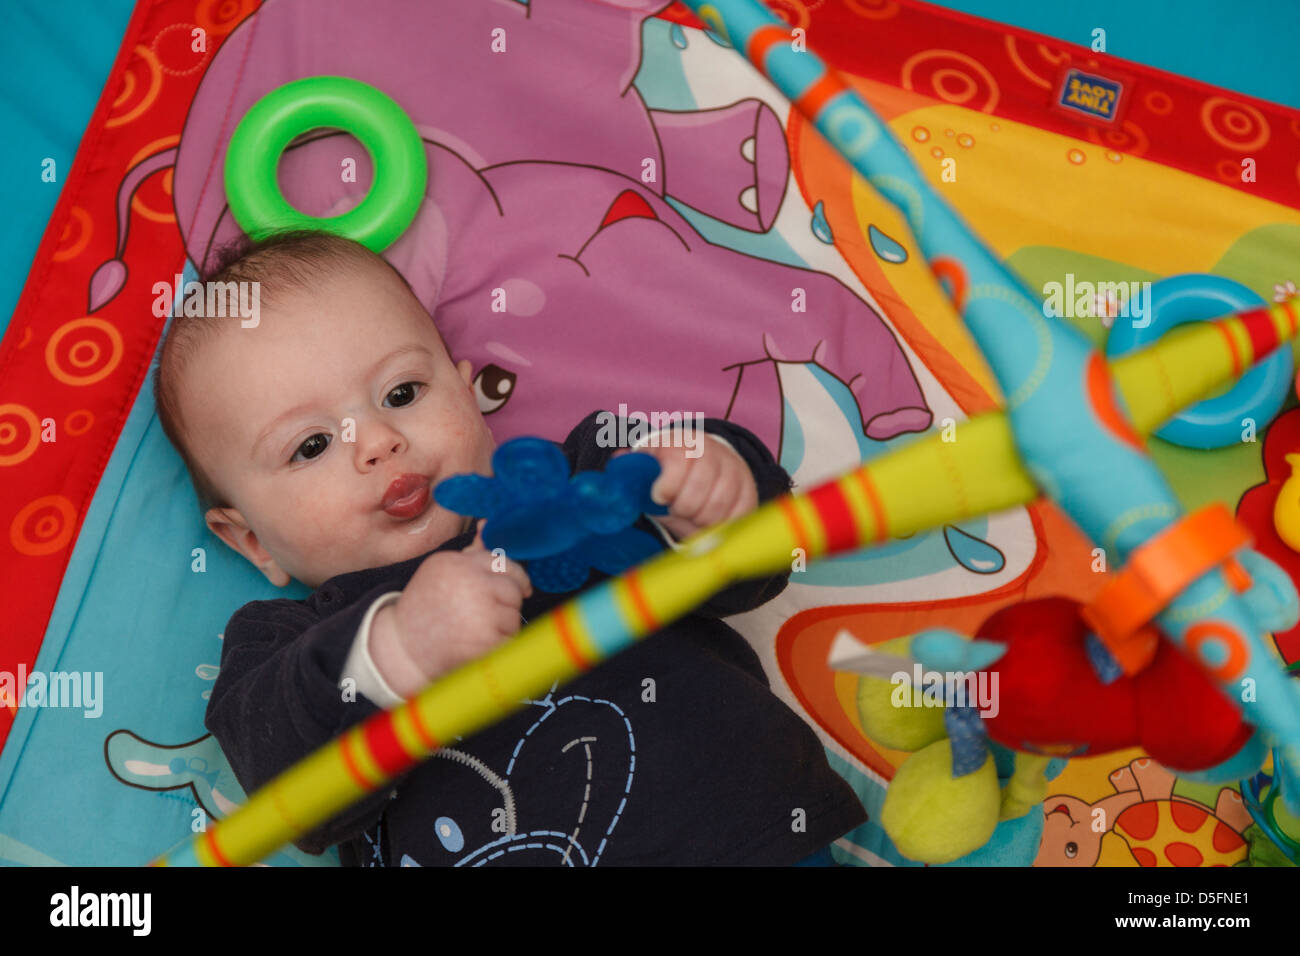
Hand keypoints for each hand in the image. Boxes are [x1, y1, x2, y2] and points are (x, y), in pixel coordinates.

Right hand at [370, 519, 532, 697]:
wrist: (401, 649)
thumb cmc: (424, 609)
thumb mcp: (441, 572)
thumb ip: (471, 554)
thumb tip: (489, 523)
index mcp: (456, 564)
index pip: (503, 561)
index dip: (515, 576)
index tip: (519, 587)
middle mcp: (469, 584)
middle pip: (514, 588)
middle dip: (508, 602)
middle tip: (488, 613)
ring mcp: (479, 613)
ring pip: (514, 615)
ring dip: (503, 625)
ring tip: (474, 630)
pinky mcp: (485, 641)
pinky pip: (510, 638)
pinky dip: (500, 644)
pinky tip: (476, 644)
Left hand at [616, 437, 757, 541]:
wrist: (709, 461)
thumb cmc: (670, 471)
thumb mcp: (649, 465)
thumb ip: (631, 468)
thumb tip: (616, 465)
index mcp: (682, 442)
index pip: (679, 462)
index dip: (667, 486)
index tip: (660, 497)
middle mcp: (712, 451)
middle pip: (698, 492)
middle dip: (683, 508)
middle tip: (678, 508)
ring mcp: (734, 470)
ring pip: (717, 507)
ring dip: (700, 519)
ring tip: (692, 513)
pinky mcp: (749, 489)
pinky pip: (736, 516)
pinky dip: (720, 525)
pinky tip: (709, 520)